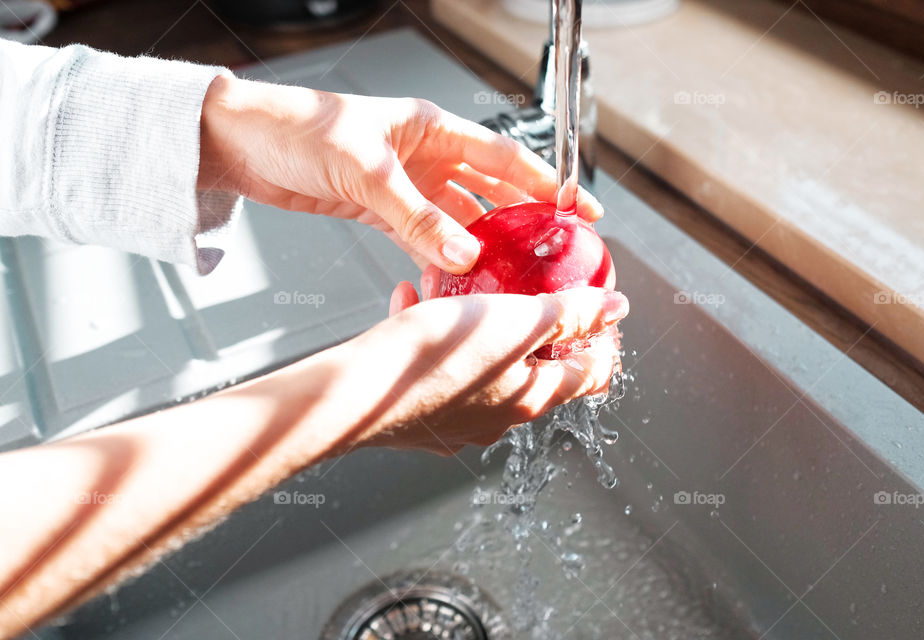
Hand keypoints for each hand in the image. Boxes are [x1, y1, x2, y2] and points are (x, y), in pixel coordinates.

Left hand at [198, 75, 602, 273]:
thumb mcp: (365, 171)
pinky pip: (422, 240)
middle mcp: (425, 157)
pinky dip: (438, 261)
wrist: (241, 144)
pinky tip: (452, 281)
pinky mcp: (380, 212)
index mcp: (432, 129)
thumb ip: (417, 217)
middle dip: (523, 221)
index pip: (505, 158)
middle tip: (554, 253)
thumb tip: (467, 255)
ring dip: (479, 249)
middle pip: (490, 192)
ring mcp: (405, 187)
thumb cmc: (297, 129)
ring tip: (506, 279)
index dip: (546, 185)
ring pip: (457, 222)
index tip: (579, 209)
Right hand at [340, 286, 627, 454]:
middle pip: (534, 368)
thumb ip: (570, 312)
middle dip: (531, 323)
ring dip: (475, 321)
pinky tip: (410, 299)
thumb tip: (616, 307)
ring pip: (479, 362)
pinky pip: (436, 368)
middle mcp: (500, 419)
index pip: (590, 376)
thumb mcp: (517, 320)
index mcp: (533, 400)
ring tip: (454, 283)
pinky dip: (431, 333)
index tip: (596, 312)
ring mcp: (458, 421)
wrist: (356, 394)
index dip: (603, 342)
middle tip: (520, 286)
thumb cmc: (437, 356)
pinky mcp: (419, 416)